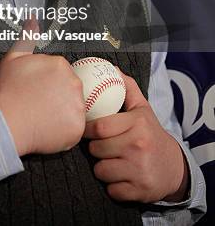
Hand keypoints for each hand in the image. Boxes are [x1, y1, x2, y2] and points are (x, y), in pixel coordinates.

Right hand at [0, 19, 85, 156]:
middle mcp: (73, 82)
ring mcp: (78, 105)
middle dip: (57, 96)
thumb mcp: (13, 58)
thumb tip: (32, 20)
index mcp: (60, 64)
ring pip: (74, 108)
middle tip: (39, 104)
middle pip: (70, 89)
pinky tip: (48, 127)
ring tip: (43, 117)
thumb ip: (27, 38)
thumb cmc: (8, 91)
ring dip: (62, 112)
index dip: (47, 83)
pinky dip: (65, 130)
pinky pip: (75, 127)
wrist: (6, 122)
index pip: (60, 73)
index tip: (37, 90)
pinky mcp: (77, 126)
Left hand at [84, 73, 187, 202]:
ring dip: (101, 168)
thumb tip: (112, 69)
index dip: (87, 129)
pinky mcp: (139, 191)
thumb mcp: (143, 109)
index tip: (86, 130)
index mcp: (137, 124)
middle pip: (97, 149)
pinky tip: (120, 177)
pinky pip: (111, 190)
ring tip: (110, 161)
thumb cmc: (151, 135)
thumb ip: (128, 88)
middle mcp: (138, 146)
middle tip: (100, 146)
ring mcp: (139, 170)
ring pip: (100, 171)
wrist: (174, 167)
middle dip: (94, 149)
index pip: (100, 127)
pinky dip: (112, 185)